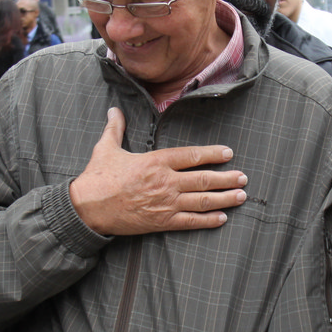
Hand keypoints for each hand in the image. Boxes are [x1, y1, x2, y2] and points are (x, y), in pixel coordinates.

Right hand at [68, 108, 246, 235]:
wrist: (87, 208)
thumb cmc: (97, 177)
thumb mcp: (106, 148)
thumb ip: (115, 128)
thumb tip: (114, 109)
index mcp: (156, 161)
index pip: (191, 156)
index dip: (212, 154)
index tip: (228, 153)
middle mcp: (165, 182)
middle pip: (203, 179)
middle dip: (226, 178)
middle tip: (243, 177)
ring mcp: (165, 203)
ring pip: (202, 201)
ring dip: (224, 198)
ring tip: (240, 196)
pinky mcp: (161, 222)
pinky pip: (190, 222)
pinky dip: (207, 221)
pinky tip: (222, 218)